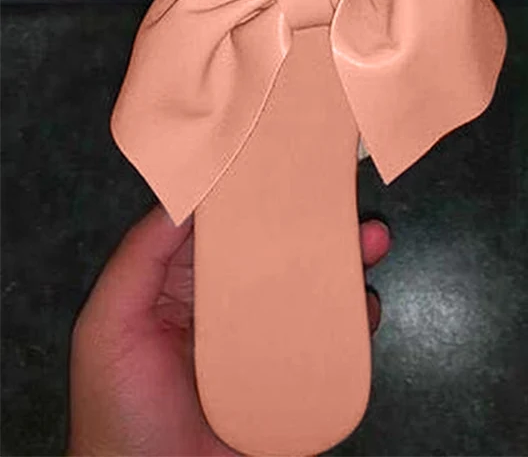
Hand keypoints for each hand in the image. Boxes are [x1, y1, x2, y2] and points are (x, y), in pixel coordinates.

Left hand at [68, 205, 390, 455]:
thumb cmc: (122, 411)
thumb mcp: (109, 326)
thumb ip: (139, 258)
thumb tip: (189, 195)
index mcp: (189, 284)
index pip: (228, 228)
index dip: (257, 195)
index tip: (288, 164)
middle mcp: (233, 304)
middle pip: (280, 252)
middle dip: (316, 223)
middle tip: (345, 197)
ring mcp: (268, 340)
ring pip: (312, 288)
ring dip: (344, 261)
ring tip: (370, 242)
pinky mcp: (295, 374)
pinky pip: (330, 339)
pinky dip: (354, 317)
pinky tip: (364, 307)